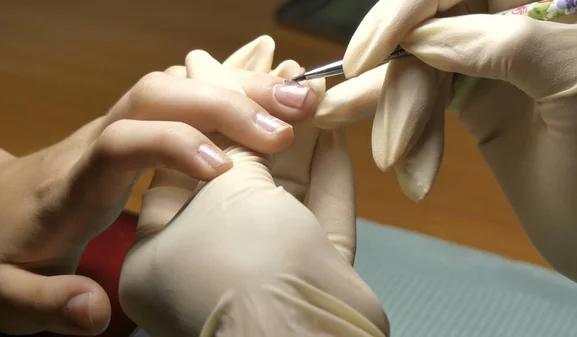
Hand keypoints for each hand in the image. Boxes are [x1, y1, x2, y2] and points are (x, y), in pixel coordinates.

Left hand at [0, 46, 319, 334]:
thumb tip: (95, 309)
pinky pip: (187, 97)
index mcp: (73, 183)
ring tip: (296, 104)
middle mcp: (98, 141)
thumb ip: (46, 304)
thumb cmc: (8, 250)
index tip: (220, 169)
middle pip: (157, 95)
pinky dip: (232, 96)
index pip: (120, 142)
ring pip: (178, 85)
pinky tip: (269, 108)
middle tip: (285, 128)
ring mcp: (120, 127)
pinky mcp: (139, 129)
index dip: (171, 144)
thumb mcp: (9, 292)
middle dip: (224, 104)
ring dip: (238, 90)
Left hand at [119, 37, 389, 336]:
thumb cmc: (240, 267)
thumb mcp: (223, 192)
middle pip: (235, 179)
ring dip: (299, 144)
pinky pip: (319, 217)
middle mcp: (209, 261)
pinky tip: (336, 137)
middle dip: (257, 126)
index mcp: (161, 254)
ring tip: (309, 95)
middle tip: (276, 82)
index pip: (177, 170)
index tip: (224, 81)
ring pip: (282, 195)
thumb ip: (226, 139)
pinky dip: (329, 178)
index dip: (203, 123)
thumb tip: (207, 72)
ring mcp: (264, 270)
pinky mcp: (311, 274)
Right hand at [314, 0, 532, 201]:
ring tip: (396, 168)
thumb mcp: (576, 93)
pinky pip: (420, 102)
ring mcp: (490, 60)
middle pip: (427, 32)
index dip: (405, 14)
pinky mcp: (473, 96)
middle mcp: (515, 22)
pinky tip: (404, 168)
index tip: (367, 59)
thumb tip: (424, 37)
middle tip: (390, 151)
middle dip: (402, 90)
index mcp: (552, 5)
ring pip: (416, 73)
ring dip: (399, 121)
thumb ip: (506, 47)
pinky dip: (404, 132)